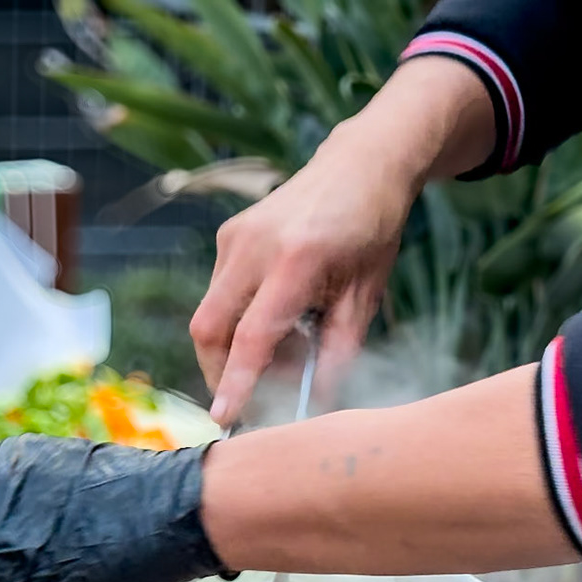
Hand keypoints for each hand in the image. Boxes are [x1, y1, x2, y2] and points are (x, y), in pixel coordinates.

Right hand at [191, 57, 496, 423]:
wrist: (361, 163)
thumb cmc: (371, 228)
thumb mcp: (365, 295)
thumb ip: (338, 353)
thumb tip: (312, 404)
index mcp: (295, 259)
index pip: (252, 334)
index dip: (236, 381)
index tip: (225, 418)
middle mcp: (254, 245)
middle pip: (209, 328)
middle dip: (220, 372)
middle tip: (250, 397)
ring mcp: (235, 237)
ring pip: (211, 315)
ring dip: (235, 348)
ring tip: (285, 350)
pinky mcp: (228, 236)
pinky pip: (219, 294)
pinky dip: (239, 322)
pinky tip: (278, 319)